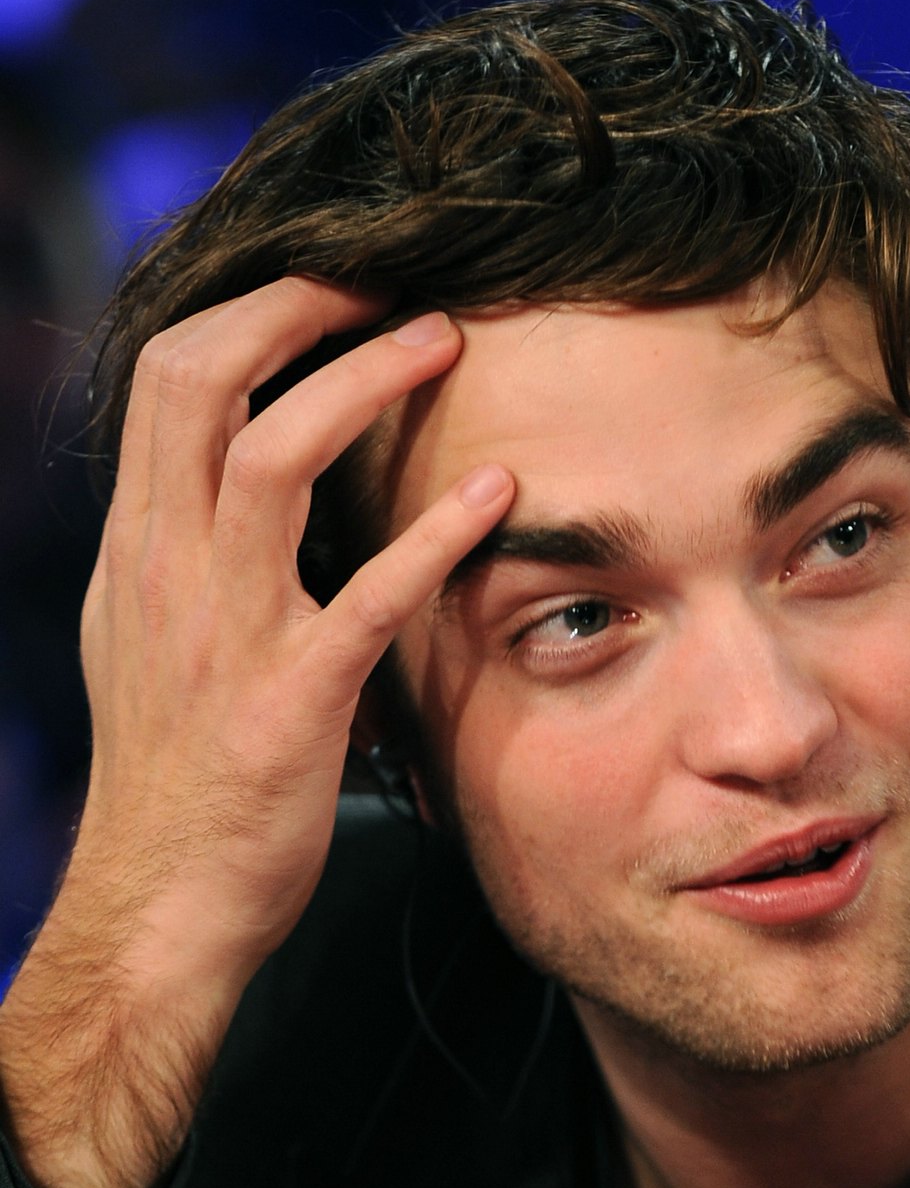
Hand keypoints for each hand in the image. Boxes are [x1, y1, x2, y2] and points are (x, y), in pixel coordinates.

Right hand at [0, 277, 512, 1187]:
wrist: (162, 904)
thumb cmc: (172, 778)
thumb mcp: (148, 643)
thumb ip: (182, 554)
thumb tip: (224, 483)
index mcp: (137, 548)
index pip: (166, 377)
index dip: (248, 308)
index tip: (325, 285)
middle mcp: (166, 568)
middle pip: (201, 378)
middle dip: (297, 306)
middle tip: (387, 283)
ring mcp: (224, 629)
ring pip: (274, 454)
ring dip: (363, 381)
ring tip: (443, 344)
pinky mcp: (290, 700)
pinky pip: (365, 594)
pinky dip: (433, 535)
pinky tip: (494, 497)